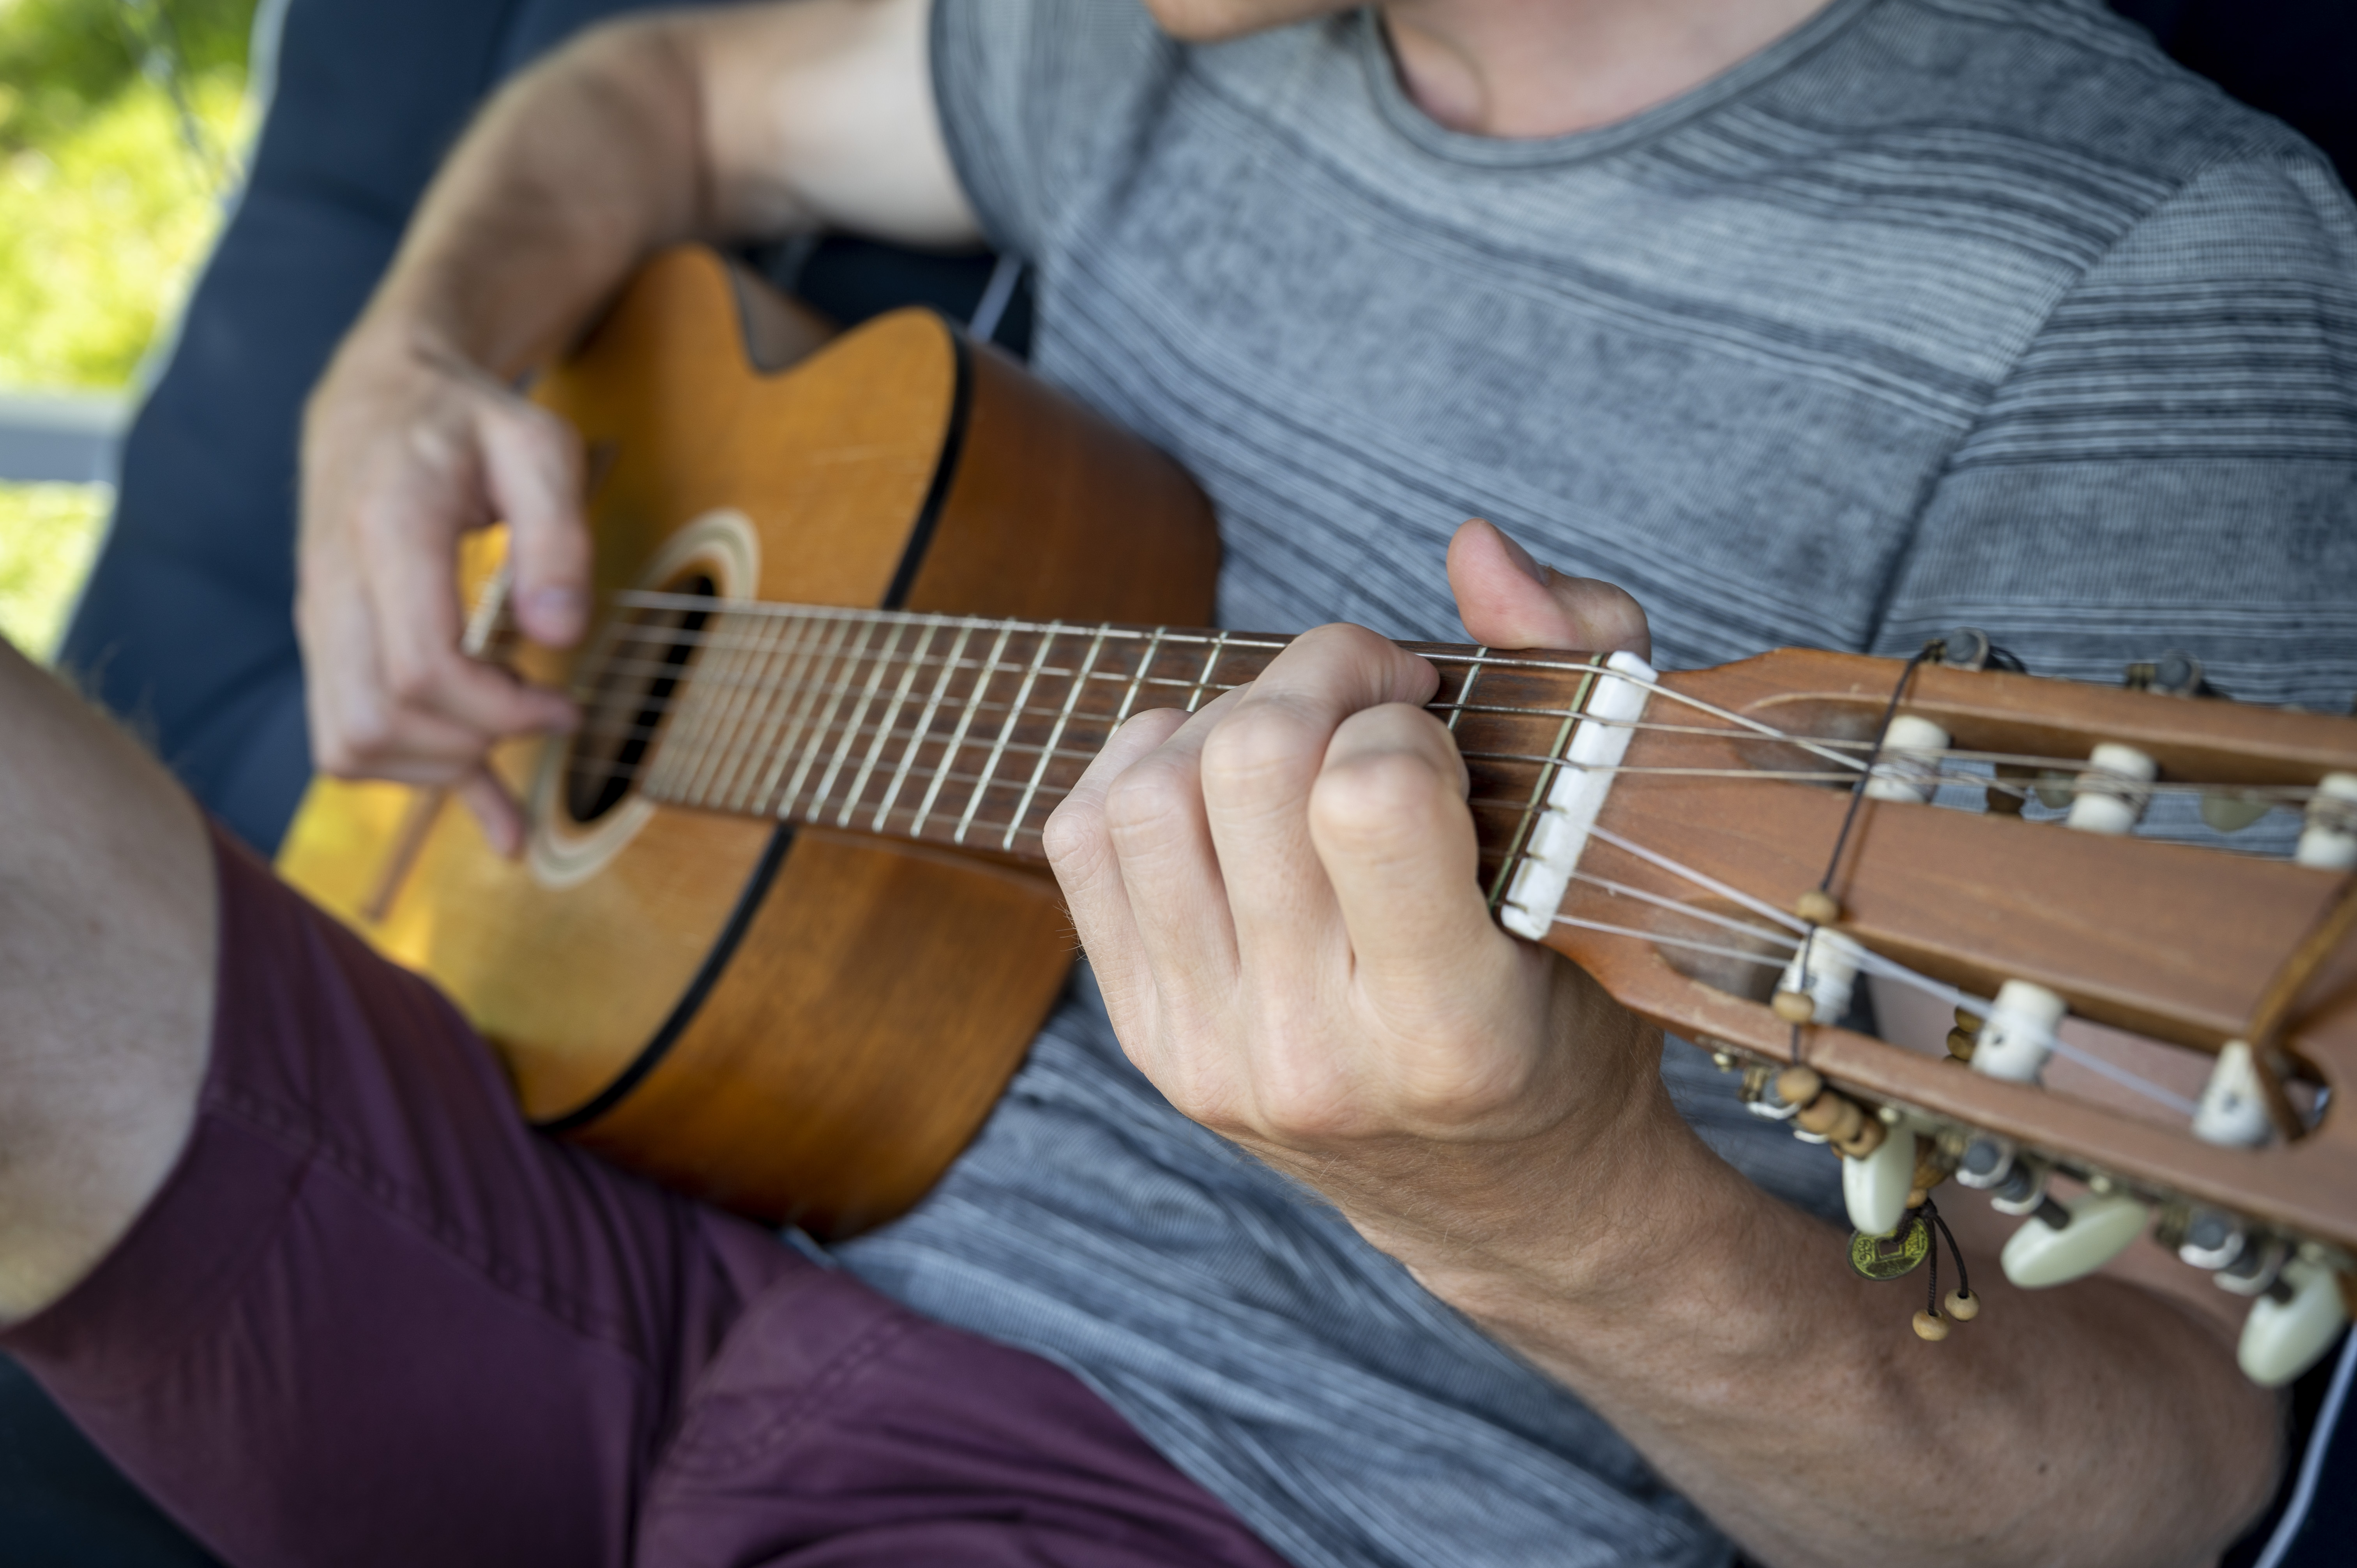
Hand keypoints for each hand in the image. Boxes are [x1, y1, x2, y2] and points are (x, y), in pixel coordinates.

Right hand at [298, 327, 590, 852]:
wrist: (379, 400)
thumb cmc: (467, 424)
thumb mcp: (539, 446)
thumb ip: (557, 536)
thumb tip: (558, 636)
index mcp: (387, 528)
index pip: (421, 666)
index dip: (499, 711)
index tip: (564, 706)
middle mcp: (333, 583)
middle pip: (378, 719)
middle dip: (473, 743)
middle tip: (544, 712)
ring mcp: (318, 621)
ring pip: (350, 746)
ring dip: (440, 766)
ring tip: (507, 724)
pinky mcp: (325, 646)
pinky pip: (345, 742)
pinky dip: (414, 777)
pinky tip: (487, 802)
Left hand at [1045, 519, 1666, 1261]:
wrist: (1503, 1195)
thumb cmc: (1575, 1012)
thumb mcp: (1616, 856)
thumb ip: (1579, 667)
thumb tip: (1475, 546)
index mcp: (1452, 1029)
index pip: (1369, 795)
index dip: (1402, 714)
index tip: (1438, 727)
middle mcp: (1313, 1054)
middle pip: (1248, 765)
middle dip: (1316, 676)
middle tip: (1371, 692)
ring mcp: (1209, 1054)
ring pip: (1148, 794)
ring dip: (1224, 718)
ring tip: (1297, 735)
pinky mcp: (1146, 1040)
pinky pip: (1084, 843)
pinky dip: (1139, 766)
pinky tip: (1213, 771)